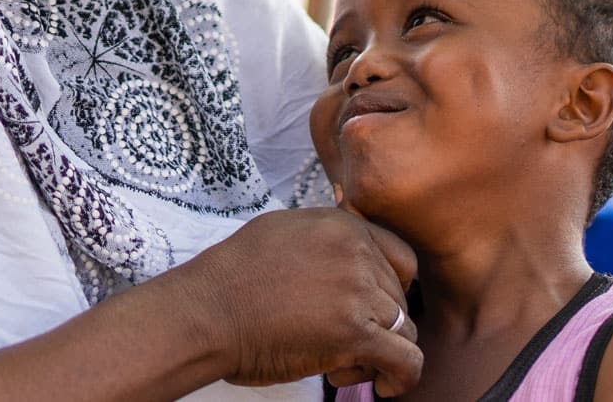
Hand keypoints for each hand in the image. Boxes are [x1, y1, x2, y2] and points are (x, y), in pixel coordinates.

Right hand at [156, 207, 421, 395]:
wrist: (205, 312)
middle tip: (341, 344)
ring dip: (381, 352)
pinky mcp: (355, 334)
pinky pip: (407, 360)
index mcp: (342, 227)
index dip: (389, 291)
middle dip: (378, 326)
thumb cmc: (230, 279)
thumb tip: (350, 250)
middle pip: (400, 299)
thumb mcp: (283, 231)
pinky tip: (383, 386)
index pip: (401, 259)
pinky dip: (402, 377)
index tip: (368, 311)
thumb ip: (325, 238)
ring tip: (343, 365)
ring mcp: (358, 292)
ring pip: (404, 329)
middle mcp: (357, 253)